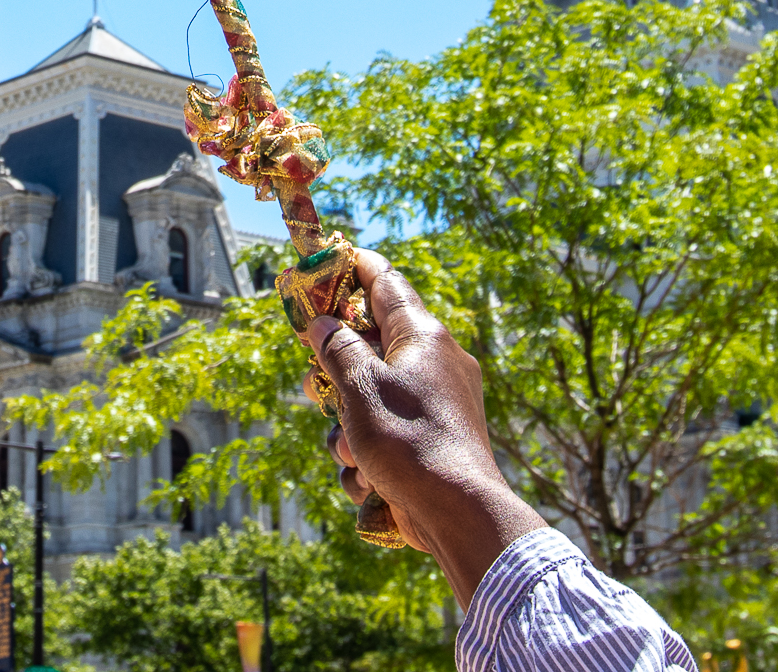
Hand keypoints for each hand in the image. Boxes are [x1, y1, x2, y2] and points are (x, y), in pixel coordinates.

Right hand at [297, 249, 544, 602]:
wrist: (458, 512)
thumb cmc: (408, 440)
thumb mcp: (360, 387)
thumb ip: (337, 349)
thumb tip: (322, 323)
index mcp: (423, 337)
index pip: (385, 282)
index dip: (352, 269)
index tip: (323, 263)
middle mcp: (436, 363)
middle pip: (371, 347)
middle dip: (338, 374)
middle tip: (319, 387)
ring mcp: (437, 404)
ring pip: (372, 399)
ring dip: (349, 427)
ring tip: (353, 451)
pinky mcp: (433, 442)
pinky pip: (386, 436)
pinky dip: (369, 457)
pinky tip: (369, 481)